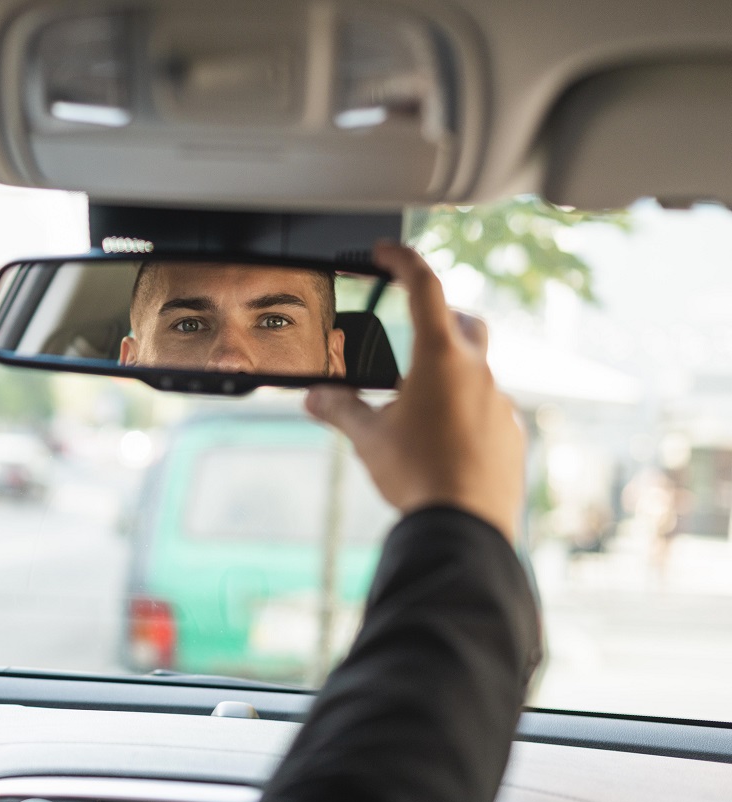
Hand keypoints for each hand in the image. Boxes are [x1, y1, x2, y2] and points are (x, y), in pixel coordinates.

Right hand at [305, 242, 523, 541]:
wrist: (465, 524)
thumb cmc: (417, 474)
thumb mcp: (368, 438)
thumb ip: (340, 410)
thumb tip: (315, 398)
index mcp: (440, 358)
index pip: (424, 287)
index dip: (402, 260)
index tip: (385, 251)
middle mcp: (477, 371)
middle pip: (465, 322)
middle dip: (441, 315)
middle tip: (414, 326)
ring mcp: (500, 402)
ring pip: (477, 370)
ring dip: (450, 372)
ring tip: (418, 400)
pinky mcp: (511, 433)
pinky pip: (488, 408)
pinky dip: (465, 410)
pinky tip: (442, 438)